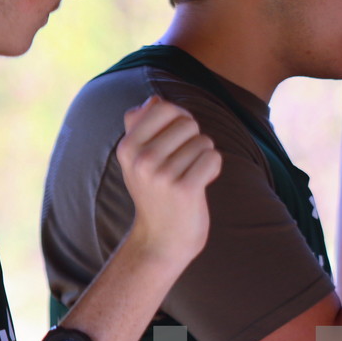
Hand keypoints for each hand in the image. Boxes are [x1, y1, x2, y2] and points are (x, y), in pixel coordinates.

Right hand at [116, 96, 221, 263]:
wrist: (161, 240)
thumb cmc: (154, 193)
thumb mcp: (138, 160)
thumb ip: (141, 126)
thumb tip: (153, 100)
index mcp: (127, 147)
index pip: (164, 107)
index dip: (179, 119)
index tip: (178, 139)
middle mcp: (141, 159)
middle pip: (188, 123)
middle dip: (194, 140)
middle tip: (183, 164)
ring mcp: (162, 176)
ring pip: (204, 142)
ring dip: (203, 158)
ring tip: (189, 176)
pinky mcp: (185, 190)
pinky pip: (214, 159)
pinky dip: (213, 169)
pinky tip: (200, 184)